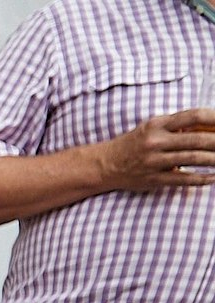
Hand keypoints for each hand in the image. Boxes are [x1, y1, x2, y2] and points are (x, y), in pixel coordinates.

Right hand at [96, 109, 214, 191]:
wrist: (105, 165)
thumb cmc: (134, 144)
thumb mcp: (152, 128)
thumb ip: (176, 126)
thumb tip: (207, 127)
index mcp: (157, 124)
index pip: (193, 116)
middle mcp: (156, 141)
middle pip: (198, 139)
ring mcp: (154, 161)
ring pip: (193, 159)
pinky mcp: (153, 178)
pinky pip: (183, 179)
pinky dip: (201, 179)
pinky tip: (213, 178)